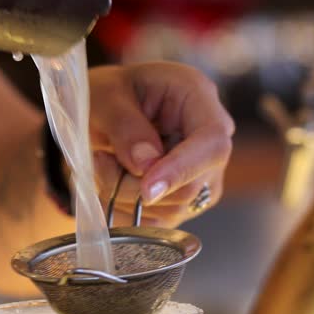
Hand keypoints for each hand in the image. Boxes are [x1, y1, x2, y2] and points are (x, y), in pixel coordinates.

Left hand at [89, 63, 234, 227]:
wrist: (101, 108)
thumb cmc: (106, 91)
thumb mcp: (105, 96)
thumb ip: (125, 127)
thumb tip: (146, 166)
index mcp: (197, 97)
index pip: (212, 143)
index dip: (182, 169)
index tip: (146, 187)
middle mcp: (209, 139)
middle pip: (191, 186)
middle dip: (136, 185)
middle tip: (101, 160)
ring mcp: (202, 173)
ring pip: (172, 208)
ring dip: (125, 195)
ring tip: (104, 163)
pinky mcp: (185, 200)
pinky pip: (159, 223)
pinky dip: (126, 209)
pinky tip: (113, 181)